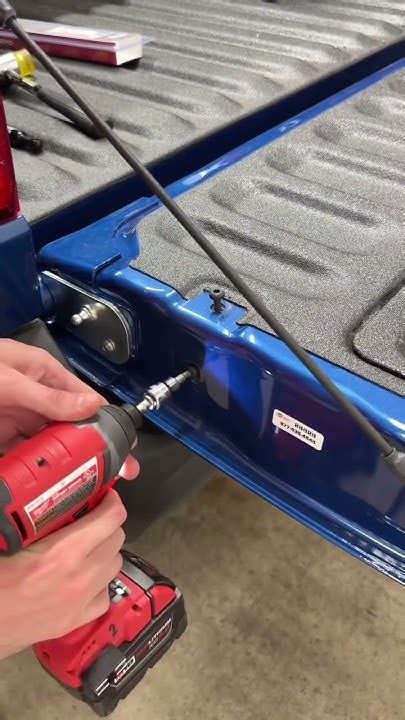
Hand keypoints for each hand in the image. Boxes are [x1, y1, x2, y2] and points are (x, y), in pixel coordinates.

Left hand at [0, 339, 138, 477]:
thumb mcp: (12, 381)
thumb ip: (50, 396)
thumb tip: (94, 405)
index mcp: (45, 375)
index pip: (85, 399)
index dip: (107, 421)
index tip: (125, 443)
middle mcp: (37, 398)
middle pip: (72, 427)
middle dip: (93, 449)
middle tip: (115, 474)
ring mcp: (20, 419)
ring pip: (52, 446)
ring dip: (67, 465)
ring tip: (87, 486)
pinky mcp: (3, 438)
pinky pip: (25, 457)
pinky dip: (37, 473)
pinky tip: (51, 486)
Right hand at [0, 491, 126, 658]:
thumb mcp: (10, 538)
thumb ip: (32, 519)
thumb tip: (42, 498)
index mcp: (63, 551)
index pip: (110, 519)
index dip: (112, 502)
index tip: (106, 496)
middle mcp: (79, 576)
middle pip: (117, 540)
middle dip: (109, 524)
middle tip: (94, 518)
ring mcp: (80, 601)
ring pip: (115, 566)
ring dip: (106, 552)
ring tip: (90, 546)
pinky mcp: (74, 621)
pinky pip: (104, 597)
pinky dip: (100, 584)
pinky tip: (86, 578)